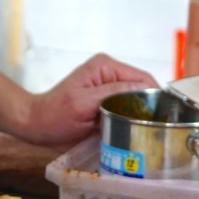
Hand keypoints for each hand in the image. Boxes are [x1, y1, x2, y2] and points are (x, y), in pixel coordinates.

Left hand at [15, 54, 157, 146]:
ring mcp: (108, 86)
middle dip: (149, 107)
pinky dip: (130, 118)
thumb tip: (144, 91)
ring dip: (140, 114)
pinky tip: (132, 131)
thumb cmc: (55, 116)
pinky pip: (126, 107)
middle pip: (143, 89)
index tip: (163, 118)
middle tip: (156, 129)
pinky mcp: (105, 100)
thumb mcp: (85, 104)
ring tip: (146, 132)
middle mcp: (109, 72)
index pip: (143, 79)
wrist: (35, 125)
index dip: (156, 97)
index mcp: (106, 66)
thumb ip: (114, 94)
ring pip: (137, 100)